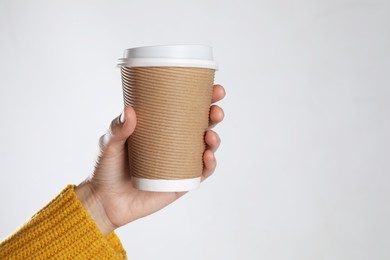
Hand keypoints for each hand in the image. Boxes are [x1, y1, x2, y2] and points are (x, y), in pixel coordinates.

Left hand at [76, 84, 224, 235]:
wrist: (105, 202)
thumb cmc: (107, 169)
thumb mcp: (110, 144)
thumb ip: (117, 129)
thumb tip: (130, 111)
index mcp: (160, 128)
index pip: (185, 108)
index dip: (203, 97)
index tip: (214, 88)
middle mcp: (174, 143)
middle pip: (201, 125)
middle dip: (214, 115)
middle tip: (216, 110)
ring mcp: (180, 163)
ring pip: (206, 147)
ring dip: (214, 139)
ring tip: (209, 135)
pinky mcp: (182, 182)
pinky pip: (201, 172)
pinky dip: (210, 164)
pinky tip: (207, 156)